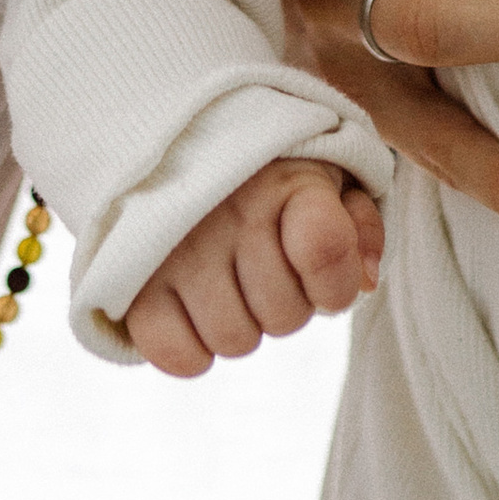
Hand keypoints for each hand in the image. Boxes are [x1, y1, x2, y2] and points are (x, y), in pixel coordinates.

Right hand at [122, 158, 385, 378]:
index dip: (334, 281)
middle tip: (265, 269)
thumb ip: (359, 226)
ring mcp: (177, 250)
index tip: (321, 270)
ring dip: (241, 325)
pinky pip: (178, 356)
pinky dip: (193, 349)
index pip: (325, 249)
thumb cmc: (266, 174)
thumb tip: (363, 284)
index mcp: (285, 180)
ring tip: (228, 284)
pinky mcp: (134, 283)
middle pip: (286, 317)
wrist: (172, 143)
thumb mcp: (327, 177)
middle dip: (286, 305)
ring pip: (235, 341)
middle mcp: (229, 214)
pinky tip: (195, 312)